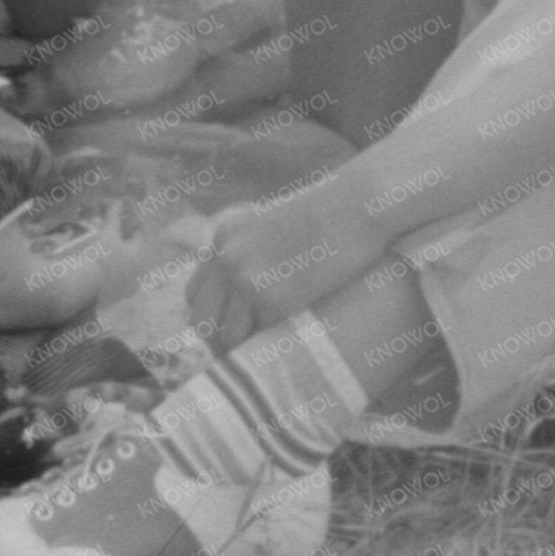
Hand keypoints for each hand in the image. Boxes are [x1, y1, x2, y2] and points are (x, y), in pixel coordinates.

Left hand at [184, 193, 388, 358]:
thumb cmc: (331, 212)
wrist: (358, 204)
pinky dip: (272, 342)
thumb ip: (251, 249)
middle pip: (201, 319)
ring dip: (246, 346)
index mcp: (224, 236)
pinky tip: (289, 340)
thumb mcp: (275, 222)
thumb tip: (249, 283)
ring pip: (226, 336)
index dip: (213, 316)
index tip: (232, 328)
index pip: (195, 292)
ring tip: (270, 351)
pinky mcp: (270, 297)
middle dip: (220, 339)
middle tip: (245, 350)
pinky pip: (258, 336)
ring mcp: (245, 278)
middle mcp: (226, 257)